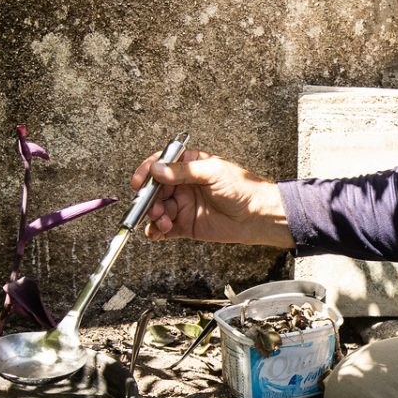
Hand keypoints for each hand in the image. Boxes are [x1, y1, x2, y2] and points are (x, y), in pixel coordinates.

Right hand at [129, 148, 292, 247]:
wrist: (258, 216)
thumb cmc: (242, 188)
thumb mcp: (213, 172)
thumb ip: (183, 171)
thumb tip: (158, 169)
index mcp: (189, 165)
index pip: (161, 165)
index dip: (147, 172)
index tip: (139, 181)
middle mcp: (183, 185)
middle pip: (155, 190)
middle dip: (149, 199)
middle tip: (153, 206)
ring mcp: (183, 205)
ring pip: (157, 210)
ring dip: (154, 215)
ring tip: (163, 220)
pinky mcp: (185, 225)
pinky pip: (164, 229)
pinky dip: (156, 231)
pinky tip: (158, 233)